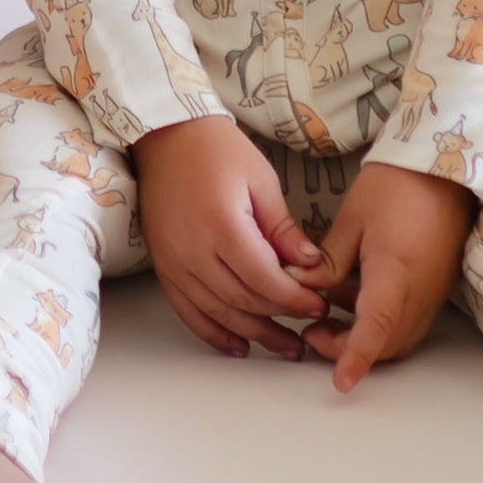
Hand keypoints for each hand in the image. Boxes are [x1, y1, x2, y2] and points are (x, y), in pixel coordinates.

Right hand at [134, 113, 326, 357]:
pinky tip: (238, 345)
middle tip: (309, 327)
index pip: (265, 279)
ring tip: (283, 345)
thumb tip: (311, 266)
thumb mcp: (262, 181)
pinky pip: (188, 311)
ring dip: (253, 334)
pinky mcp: (164, 267)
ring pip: (218, 312)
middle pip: (243, 301)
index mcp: (222, 225)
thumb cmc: (216, 150)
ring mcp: (174, 262)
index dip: (295, 299)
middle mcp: (193, 250)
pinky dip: (213, 332)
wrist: (166, 137)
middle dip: (280, 318)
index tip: (318, 305)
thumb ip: (284, 229)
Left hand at [312, 158, 472, 385]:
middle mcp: (420, 293)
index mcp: (396, 273)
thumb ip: (326, 262)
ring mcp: (432, 293)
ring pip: (398, 338)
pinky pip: (406, 321)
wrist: (446, 169)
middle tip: (311, 333)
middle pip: (387, 345)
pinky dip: (378, 324)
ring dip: (363, 339)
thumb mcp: (352, 219)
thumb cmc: (397, 186)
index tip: (340, 382)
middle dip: (348, 351)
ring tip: (324, 318)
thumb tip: (299, 288)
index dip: (355, 356)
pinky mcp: (434, 288)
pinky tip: (350, 297)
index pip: (376, 328)